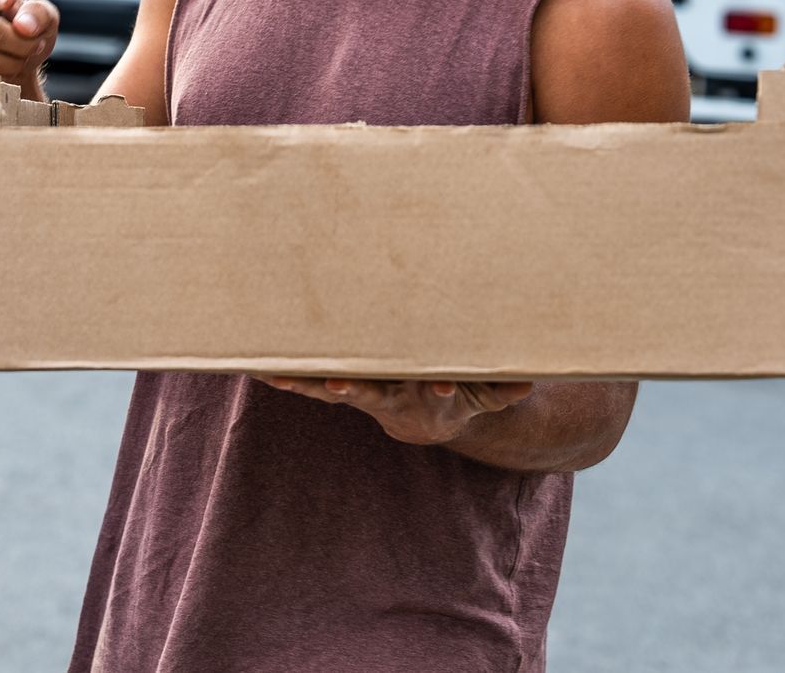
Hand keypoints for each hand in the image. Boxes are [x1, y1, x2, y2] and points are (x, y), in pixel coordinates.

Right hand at [0, 0, 59, 94]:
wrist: (15, 68)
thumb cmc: (27, 38)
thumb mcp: (44, 21)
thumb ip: (39, 14)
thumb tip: (24, 26)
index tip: (9, 2)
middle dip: (22, 46)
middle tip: (35, 48)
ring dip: (12, 66)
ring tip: (19, 62)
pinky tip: (1, 76)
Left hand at [253, 376, 534, 445]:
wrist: (426, 416)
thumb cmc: (459, 392)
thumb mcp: (484, 394)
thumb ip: (502, 390)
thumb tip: (528, 382)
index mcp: (429, 394)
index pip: (436, 393)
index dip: (438, 390)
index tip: (439, 387)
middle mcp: (390, 397)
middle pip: (372, 393)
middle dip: (355, 388)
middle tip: (337, 383)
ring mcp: (362, 393)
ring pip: (331, 388)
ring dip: (303, 383)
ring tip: (275, 376)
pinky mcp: (339, 387)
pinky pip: (307, 381)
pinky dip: (284, 376)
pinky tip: (255, 368)